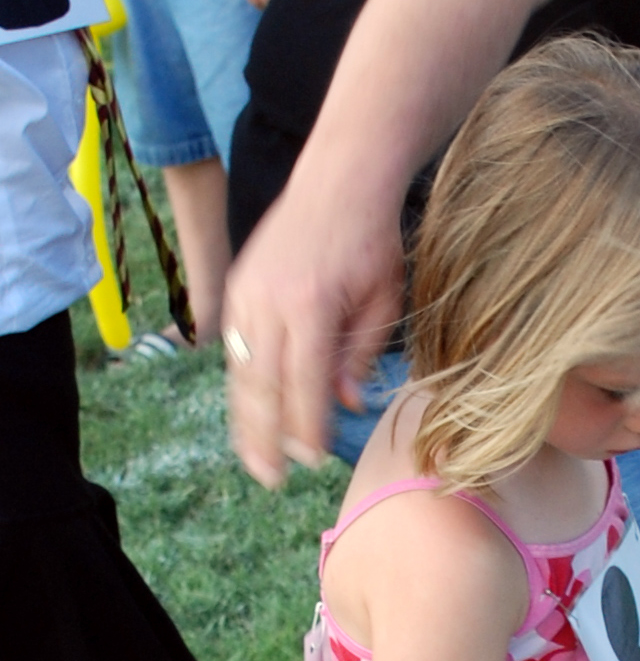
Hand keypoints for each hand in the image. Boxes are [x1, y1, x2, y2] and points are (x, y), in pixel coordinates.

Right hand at [221, 170, 405, 485]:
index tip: (312, 461)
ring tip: (255, 460)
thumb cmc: (372, 240)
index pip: (304, 382)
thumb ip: (362, 353)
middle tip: (272, 480)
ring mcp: (246, 293)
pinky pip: (234, 350)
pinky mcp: (236, 288)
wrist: (338, 181)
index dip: (306, 427)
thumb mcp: (384, 298)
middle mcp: (268, 301)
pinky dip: (241, 387)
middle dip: (265, 438)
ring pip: (240, 371)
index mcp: (310, 305)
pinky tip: (250, 415)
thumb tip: (345, 404)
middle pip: (261, 385)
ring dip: (246, 420)